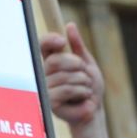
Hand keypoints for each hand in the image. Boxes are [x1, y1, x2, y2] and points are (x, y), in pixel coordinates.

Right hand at [41, 22, 110, 137]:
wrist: (94, 113)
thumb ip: (78, 47)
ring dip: (84, 83)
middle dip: (78, 67)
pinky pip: (67, 90)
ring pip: (66, 76)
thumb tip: (69, 25)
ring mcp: (45, 88)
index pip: (41, 46)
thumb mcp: (88, 65)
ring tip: (86, 91)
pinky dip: (83, 94)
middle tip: (86, 77)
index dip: (48, 40)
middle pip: (56, 60)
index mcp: (51, 62)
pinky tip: (84, 100)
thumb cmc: (90, 89)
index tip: (61, 41)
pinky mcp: (49, 102)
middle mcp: (44, 74)